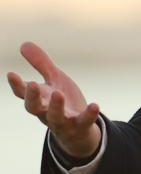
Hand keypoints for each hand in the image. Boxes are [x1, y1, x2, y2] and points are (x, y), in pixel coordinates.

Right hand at [7, 42, 101, 158]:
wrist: (78, 129)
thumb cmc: (63, 101)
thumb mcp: (54, 80)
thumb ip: (41, 64)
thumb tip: (24, 44)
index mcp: (39, 99)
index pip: (23, 93)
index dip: (17, 85)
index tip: (11, 74)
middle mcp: (46, 112)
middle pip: (34, 108)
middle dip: (32, 97)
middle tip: (32, 84)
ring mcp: (63, 121)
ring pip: (55, 117)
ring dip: (55, 107)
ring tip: (58, 94)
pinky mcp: (80, 126)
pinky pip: (84, 122)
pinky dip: (89, 115)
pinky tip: (95, 105)